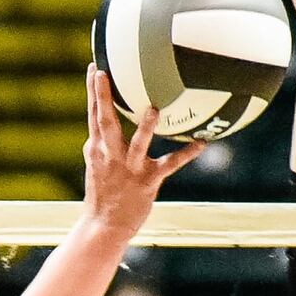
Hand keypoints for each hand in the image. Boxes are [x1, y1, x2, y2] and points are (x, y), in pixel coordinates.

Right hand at [82, 65, 203, 236]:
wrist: (103, 227)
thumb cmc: (102, 195)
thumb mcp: (95, 167)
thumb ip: (98, 146)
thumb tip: (97, 130)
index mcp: (97, 150)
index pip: (93, 116)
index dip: (93, 92)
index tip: (95, 67)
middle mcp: (110, 156)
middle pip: (105, 122)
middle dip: (103, 98)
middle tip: (104, 74)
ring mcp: (129, 169)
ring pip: (137, 145)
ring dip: (145, 128)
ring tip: (154, 110)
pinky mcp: (146, 182)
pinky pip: (169, 165)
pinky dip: (187, 154)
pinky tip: (202, 143)